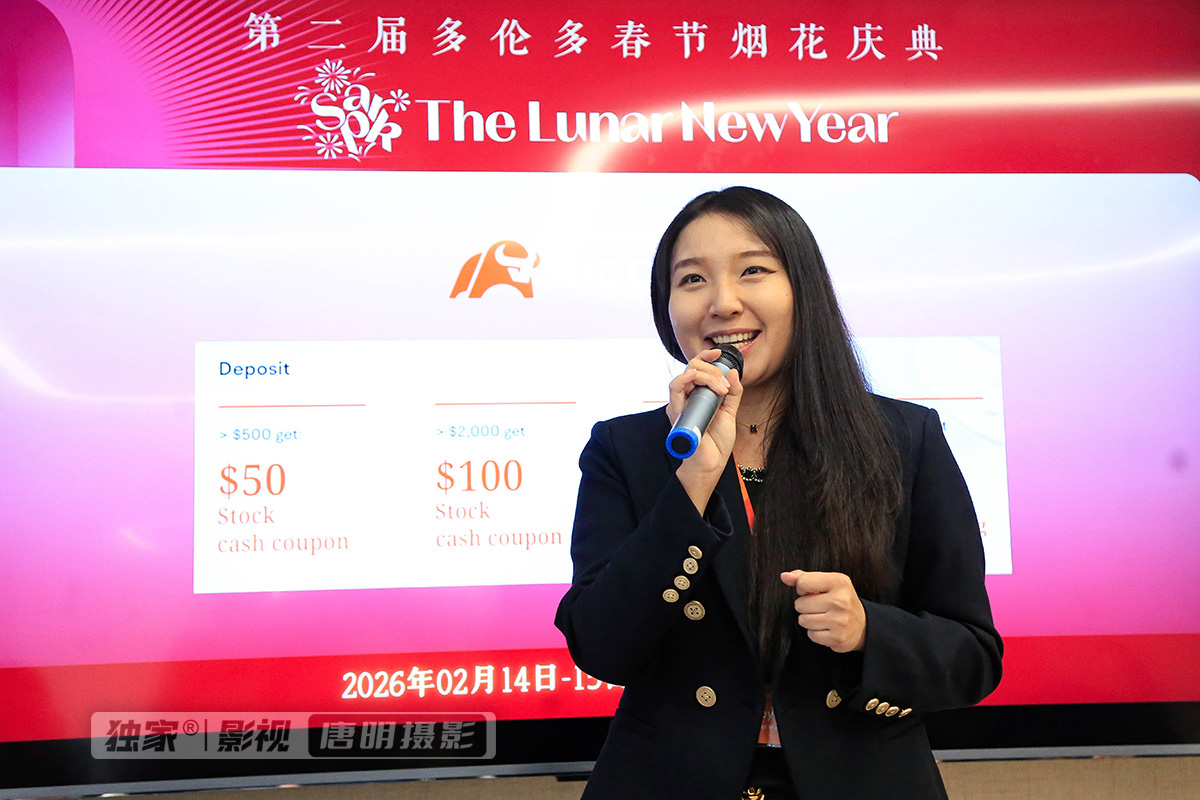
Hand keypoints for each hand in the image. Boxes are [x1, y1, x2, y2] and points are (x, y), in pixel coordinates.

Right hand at [667, 349, 742, 512]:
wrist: (712, 463)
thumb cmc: (716, 441)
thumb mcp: (730, 412)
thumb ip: (733, 393)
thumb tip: (733, 372)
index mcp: (696, 395)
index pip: (696, 368)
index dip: (705, 357)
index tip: (718, 353)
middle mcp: (685, 398)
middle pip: (691, 369)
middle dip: (710, 370)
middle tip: (725, 386)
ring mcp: (680, 406)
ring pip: (684, 377)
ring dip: (703, 376)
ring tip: (719, 388)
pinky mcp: (677, 414)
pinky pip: (674, 392)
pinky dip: (683, 381)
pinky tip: (693, 377)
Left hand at [780, 570, 865, 652]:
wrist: (863, 625)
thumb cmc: (841, 600)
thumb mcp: (827, 582)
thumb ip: (804, 577)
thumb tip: (785, 576)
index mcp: (838, 582)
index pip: (802, 583)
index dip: (803, 588)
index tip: (814, 592)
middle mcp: (840, 601)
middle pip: (800, 604)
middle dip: (805, 606)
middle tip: (820, 606)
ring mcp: (839, 621)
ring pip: (803, 620)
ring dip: (809, 620)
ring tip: (823, 617)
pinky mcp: (837, 638)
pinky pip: (811, 635)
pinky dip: (816, 633)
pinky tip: (827, 628)